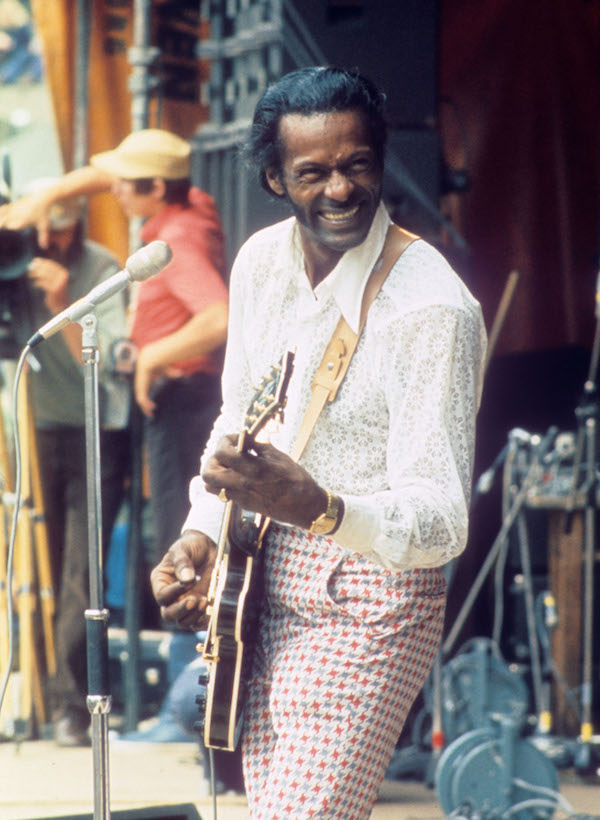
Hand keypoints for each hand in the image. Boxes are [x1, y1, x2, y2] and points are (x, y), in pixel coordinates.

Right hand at [0, 194, 52, 248]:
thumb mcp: (44, 225)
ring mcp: (13, 209)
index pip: (11, 225)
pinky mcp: (11, 205)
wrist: (41, 198)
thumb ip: (43, 237)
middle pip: (3, 220)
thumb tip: (44, 248)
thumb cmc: (43, 214)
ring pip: (1, 214)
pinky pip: (2, 209)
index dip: (4, 227)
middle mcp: (16, 214)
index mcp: (23, 220)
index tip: (1, 230)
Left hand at [27, 257, 68, 312]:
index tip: (34, 261)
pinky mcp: (54, 289)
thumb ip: (46, 270)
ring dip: (36, 274)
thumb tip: (35, 260)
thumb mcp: (53, 278)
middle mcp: (63, 277)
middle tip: (29, 268)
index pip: (51, 264)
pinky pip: (43, 283)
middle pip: (47, 268)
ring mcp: (59, 283)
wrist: (60, 305)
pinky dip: (37, 283)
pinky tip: (35, 284)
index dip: (42, 262)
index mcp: (64, 272)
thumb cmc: (55, 290)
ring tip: (30, 275)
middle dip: (37, 268)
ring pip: (44, 275)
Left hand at [134, 344, 182, 416]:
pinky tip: (152, 408)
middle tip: (151, 415)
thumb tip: (181, 374)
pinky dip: (146, 405)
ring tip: (151, 414)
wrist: (151, 359)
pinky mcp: (141, 388)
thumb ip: (172, 373)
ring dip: (145, 409)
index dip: (147, 400)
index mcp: (145, 381)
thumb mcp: (167, 370)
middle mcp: (141, 385)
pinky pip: (142, 400)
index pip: (144, 393)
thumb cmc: (159, 362)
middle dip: (145, 408)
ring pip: (141, 402)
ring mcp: (140, 387)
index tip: (153, 406)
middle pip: (141, 399)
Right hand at [150, 530, 216, 628]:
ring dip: (194, 615)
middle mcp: (171, 597)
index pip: (162, 595)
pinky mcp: (199, 609)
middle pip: (169, 614)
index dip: (174, 592)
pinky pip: (199, 623)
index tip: (189, 581)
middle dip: (182, 610)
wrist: (208, 548)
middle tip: (195, 599)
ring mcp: (185, 604)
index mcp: (161, 582)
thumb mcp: (183, 548)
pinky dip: (205, 621)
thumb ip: (182, 562)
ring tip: (205, 601)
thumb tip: (186, 578)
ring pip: (183, 622)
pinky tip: (211, 611)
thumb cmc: (191, 546)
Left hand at [202, 435, 327, 529]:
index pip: (221, 453)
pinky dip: (224, 483)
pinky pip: (223, 492)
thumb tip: (245, 437)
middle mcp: (242, 484)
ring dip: (215, 473)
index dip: (225, 441)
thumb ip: (258, 446)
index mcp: (252, 468)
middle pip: (207, 473)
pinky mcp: (243, 504)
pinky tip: (239, 476)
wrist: (305, 506)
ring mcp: (241, 496)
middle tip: (226, 455)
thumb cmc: (296, 479)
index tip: (238, 440)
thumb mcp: (279, 456)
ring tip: (229, 466)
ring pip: (211, 486)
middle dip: (212, 460)